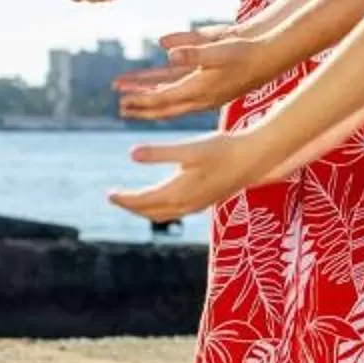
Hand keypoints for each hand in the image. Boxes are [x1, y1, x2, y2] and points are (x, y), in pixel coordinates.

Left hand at [108, 127, 281, 219]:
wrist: (255, 159)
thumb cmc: (223, 149)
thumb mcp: (189, 148)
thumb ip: (160, 152)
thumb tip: (131, 154)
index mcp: (178, 192)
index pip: (143, 201)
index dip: (124, 199)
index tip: (109, 194)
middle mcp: (186, 204)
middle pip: (151, 212)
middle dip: (132, 206)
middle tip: (115, 198)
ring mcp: (197, 205)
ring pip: (164, 214)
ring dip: (146, 209)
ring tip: (134, 201)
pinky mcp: (206, 201)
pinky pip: (177, 212)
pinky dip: (162, 208)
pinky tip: (163, 200)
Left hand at [116, 29, 277, 120]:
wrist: (271, 55)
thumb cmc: (246, 51)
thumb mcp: (219, 47)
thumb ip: (192, 50)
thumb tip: (165, 50)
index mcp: (200, 89)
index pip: (164, 99)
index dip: (142, 100)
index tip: (122, 101)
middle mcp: (200, 95)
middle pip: (164, 105)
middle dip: (142, 106)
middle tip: (121, 107)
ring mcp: (205, 92)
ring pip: (170, 97)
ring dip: (149, 96)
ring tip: (129, 98)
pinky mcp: (209, 84)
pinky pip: (180, 90)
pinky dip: (164, 89)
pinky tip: (156, 85)